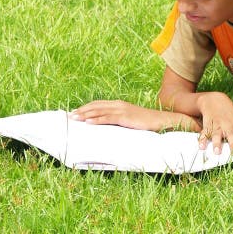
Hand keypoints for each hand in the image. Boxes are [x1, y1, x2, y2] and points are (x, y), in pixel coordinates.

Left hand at [69, 100, 199, 131]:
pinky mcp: (126, 117)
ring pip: (99, 111)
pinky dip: (96, 120)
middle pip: (96, 106)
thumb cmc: (148, 123)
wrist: (163, 120)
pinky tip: (88, 123)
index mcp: (120, 105)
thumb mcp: (131, 121)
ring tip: (74, 118)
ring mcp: (122, 110)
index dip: (86, 107)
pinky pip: (108, 118)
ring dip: (85, 114)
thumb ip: (120, 122)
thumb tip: (110, 129)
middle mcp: (119, 105)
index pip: (99, 104)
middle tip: (69, 115)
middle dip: (82, 110)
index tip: (75, 112)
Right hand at [196, 92, 232, 156]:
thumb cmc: (230, 112)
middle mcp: (229, 124)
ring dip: (217, 143)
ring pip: (218, 134)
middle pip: (232, 135)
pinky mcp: (208, 124)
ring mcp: (218, 124)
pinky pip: (205, 133)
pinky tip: (201, 147)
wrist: (214, 99)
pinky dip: (202, 139)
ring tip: (217, 152)